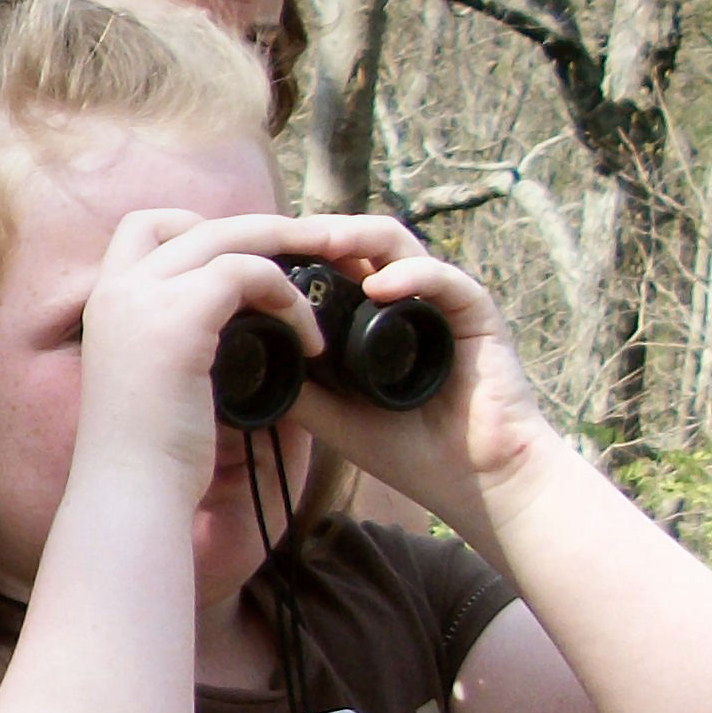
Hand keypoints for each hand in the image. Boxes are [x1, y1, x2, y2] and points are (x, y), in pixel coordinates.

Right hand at [74, 208, 329, 496]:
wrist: (132, 488)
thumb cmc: (149, 450)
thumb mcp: (153, 375)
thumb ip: (179, 337)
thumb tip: (239, 324)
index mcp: (106, 301)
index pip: (145, 227)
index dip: (196, 229)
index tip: (240, 261)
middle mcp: (116, 289)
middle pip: (194, 222)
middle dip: (261, 230)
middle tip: (313, 249)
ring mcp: (143, 299)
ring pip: (228, 237)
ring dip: (285, 251)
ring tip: (327, 277)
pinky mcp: (178, 317)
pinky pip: (248, 274)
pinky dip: (287, 298)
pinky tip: (308, 337)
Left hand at [276, 217, 558, 514]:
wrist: (472, 480)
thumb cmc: (405, 448)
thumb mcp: (330, 415)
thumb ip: (292, 384)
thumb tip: (234, 361)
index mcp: (365, 314)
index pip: (327, 262)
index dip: (290, 251)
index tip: (247, 255)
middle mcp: (401, 298)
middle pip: (355, 241)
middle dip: (315, 232)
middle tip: (276, 237)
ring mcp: (438, 301)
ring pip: (396, 245)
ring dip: (357, 237)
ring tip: (322, 244)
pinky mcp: (477, 314)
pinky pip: (446, 281)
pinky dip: (412, 276)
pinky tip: (381, 287)